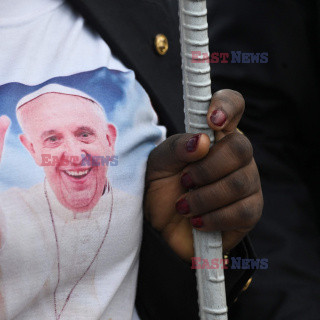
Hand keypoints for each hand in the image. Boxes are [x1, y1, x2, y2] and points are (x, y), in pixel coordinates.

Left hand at [144, 90, 262, 260]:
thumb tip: (201, 142)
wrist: (159, 228)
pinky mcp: (249, 212)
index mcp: (213, 136)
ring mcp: (246, 183)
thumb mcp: (157, 165)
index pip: (233, 105)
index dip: (227, 106)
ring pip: (239, 182)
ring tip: (183, 205)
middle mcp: (235, 156)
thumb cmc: (160, 189)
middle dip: (206, 168)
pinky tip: (196, 221)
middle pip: (241, 147)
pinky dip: (213, 218)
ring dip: (203, 197)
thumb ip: (175, 148)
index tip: (211, 120)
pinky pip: (242, 211)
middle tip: (184, 180)